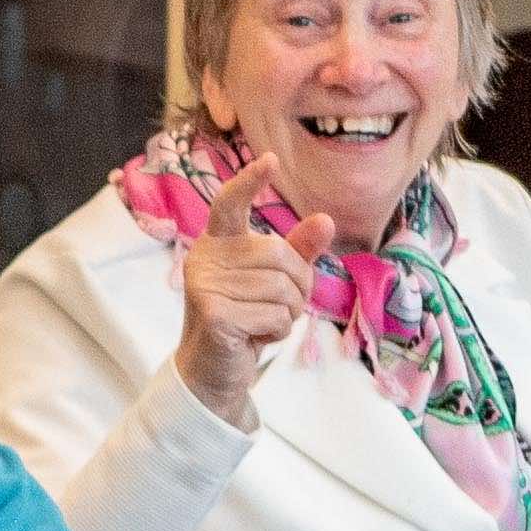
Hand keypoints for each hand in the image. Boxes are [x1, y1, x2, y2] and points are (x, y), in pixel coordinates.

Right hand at [171, 152, 315, 427]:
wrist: (214, 370)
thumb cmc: (245, 318)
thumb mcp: (273, 282)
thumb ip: (298, 251)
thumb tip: (326, 219)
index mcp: (218, 243)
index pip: (229, 203)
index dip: (249, 182)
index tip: (271, 160)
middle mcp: (205, 258)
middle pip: (279, 255)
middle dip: (297, 286)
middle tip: (282, 307)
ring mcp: (205, 286)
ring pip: (281, 289)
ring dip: (288, 313)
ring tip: (265, 322)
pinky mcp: (213, 314)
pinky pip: (274, 315)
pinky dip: (277, 331)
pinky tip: (256, 337)